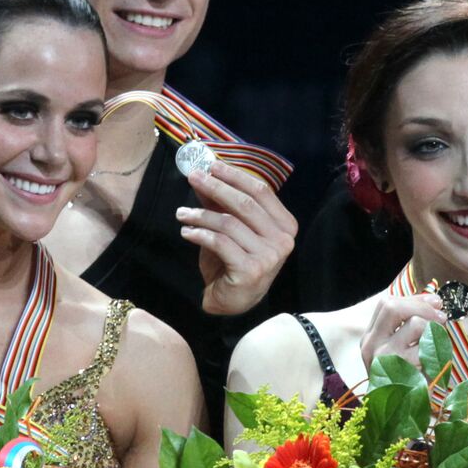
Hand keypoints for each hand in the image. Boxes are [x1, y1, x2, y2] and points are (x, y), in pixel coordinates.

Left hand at [177, 161, 298, 314]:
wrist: (233, 301)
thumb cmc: (234, 261)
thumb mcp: (232, 229)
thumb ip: (224, 204)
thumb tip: (206, 174)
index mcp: (285, 225)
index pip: (261, 192)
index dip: (235, 176)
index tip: (211, 165)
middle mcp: (282, 240)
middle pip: (245, 204)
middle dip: (216, 187)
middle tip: (193, 178)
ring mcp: (269, 257)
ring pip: (229, 223)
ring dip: (201, 215)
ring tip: (182, 213)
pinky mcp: (250, 270)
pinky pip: (220, 243)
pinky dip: (200, 234)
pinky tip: (187, 232)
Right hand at [359, 293, 446, 371]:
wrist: (397, 416)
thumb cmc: (403, 378)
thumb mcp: (399, 349)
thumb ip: (409, 322)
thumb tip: (433, 299)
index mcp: (370, 337)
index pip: (387, 303)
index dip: (414, 299)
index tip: (435, 303)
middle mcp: (371, 346)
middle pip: (394, 307)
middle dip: (423, 307)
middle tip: (441, 318)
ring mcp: (385, 359)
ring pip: (416, 325)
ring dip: (434, 331)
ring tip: (436, 347)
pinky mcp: (402, 372)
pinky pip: (428, 349)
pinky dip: (437, 354)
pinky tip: (433, 365)